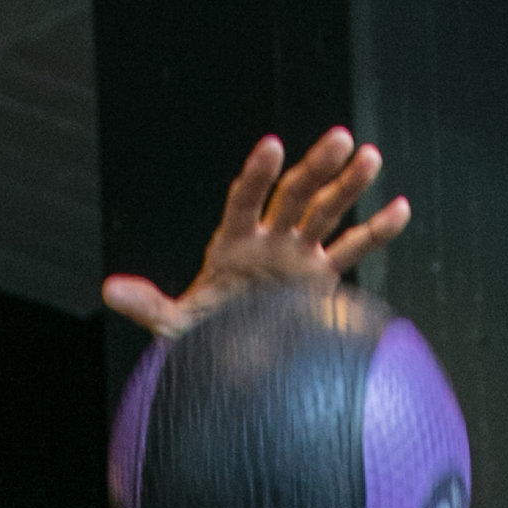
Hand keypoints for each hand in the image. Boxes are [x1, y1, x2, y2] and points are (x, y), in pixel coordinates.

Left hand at [104, 128, 410, 341]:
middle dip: (317, 167)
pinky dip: (375, 231)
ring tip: (371, 156)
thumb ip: (147, 305)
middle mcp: (268, 240)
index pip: (246, 198)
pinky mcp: (321, 280)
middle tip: (341, 139)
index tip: (274, 147)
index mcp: (232, 243)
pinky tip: (399, 209)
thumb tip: (108, 290)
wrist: (231, 367)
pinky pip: (353, 251)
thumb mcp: (173, 327)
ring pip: (327, 213)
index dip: (259, 174)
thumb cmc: (200, 345)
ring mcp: (298, 256)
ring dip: (349, 185)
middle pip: (295, 195)